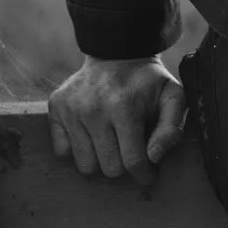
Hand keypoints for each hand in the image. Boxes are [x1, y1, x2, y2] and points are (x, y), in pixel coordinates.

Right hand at [48, 55, 186, 186]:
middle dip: (124, 165)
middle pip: (109, 168)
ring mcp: (70, 109)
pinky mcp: (55, 108)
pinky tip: (92, 134)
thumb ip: (170, 128)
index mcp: (124, 107)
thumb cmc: (147, 82)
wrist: (116, 53)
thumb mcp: (173, 97)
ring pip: (85, 165)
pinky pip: (62, 152)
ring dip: (101, 159)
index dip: (144, 174)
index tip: (148, 173)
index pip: (132, 161)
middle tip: (130, 150)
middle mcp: (92, 109)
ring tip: (112, 141)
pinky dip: (78, 149)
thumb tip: (153, 157)